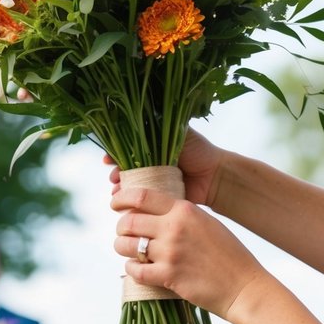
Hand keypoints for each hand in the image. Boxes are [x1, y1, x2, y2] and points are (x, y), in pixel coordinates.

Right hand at [104, 128, 224, 208]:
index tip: (108, 158)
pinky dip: (131, 201)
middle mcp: (151, 163)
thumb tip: (132, 121)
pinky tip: (125, 202)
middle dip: (116, 172)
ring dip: (121, 188)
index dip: (115, 153)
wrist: (216, 175)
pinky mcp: (160, 198)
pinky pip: (142, 200)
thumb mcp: (177, 132)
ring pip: (131, 185)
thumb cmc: (199, 150)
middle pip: (125, 168)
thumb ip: (158, 127)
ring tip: (117, 190)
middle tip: (114, 176)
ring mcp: (155, 181)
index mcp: (153, 147)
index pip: (127, 148)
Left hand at [112, 190, 264, 320]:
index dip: (122, 198)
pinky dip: (131, 270)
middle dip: (121, 227)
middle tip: (123, 233)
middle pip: (129, 221)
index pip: (142, 196)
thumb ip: (181, 215)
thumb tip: (154, 212)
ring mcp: (170, 252)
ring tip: (127, 251)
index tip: (114, 203)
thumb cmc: (228, 254)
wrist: (243, 286)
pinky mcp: (168, 276)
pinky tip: (136, 269)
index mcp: (184, 210)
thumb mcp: (206, 222)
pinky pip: (135, 271)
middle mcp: (174, 228)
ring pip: (127, 246)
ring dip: (122, 248)